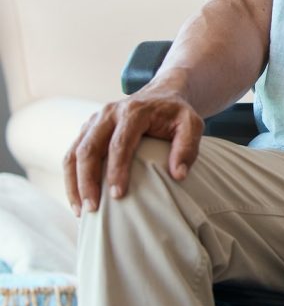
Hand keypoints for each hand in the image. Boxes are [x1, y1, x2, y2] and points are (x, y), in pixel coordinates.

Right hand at [63, 91, 203, 216]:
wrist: (162, 94)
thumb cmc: (176, 114)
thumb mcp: (192, 124)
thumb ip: (187, 147)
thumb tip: (178, 175)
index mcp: (133, 111)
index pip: (120, 143)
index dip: (116, 170)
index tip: (117, 195)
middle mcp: (108, 114)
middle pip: (88, 149)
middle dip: (87, 181)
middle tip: (92, 209)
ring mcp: (94, 121)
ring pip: (74, 153)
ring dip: (74, 183)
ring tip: (81, 211)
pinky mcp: (87, 130)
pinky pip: (71, 155)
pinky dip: (71, 178)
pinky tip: (78, 200)